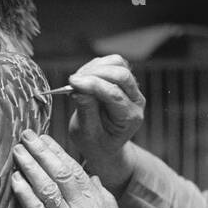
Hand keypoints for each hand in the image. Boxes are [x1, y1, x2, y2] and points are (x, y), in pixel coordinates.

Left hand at [10, 129, 129, 207]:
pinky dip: (24, 194)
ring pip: (46, 187)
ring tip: (17, 152)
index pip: (76, 169)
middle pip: (60, 172)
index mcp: (97, 202)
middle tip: (26, 135)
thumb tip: (93, 176)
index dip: (58, 151)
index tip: (44, 138)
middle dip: (41, 151)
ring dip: (30, 167)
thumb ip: (104, 197)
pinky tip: (14, 181)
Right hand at [66, 55, 144, 192]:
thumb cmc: (95, 142)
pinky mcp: (123, 79)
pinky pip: (112, 62)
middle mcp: (135, 101)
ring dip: (95, 68)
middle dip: (95, 73)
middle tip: (73, 81)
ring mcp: (131, 88)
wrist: (103, 145)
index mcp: (130, 118)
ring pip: (118, 64)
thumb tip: (78, 89)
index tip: (72, 82)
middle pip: (122, 74)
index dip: (92, 85)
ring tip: (77, 81)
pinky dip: (95, 66)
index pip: (114, 94)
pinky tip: (83, 78)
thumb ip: (86, 111)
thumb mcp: (86, 133)